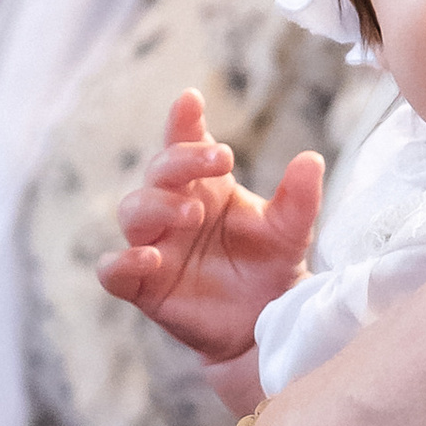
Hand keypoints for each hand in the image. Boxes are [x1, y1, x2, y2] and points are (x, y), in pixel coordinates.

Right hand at [99, 89, 324, 370]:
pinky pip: (113, 271)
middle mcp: (175, 209)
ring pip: (133, 213)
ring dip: (157, 205)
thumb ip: (299, 198)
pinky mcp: (143, 287)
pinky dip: (122, 263)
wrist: (264, 324)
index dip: (183, 122)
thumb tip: (312, 159)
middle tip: (216, 163)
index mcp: (206, 186)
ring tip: (192, 213)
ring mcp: (155, 246)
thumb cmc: (270, 267)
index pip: (185, 144)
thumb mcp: (290, 231)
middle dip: (180, 160)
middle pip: (158, 172)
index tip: (191, 100)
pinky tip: (150, 260)